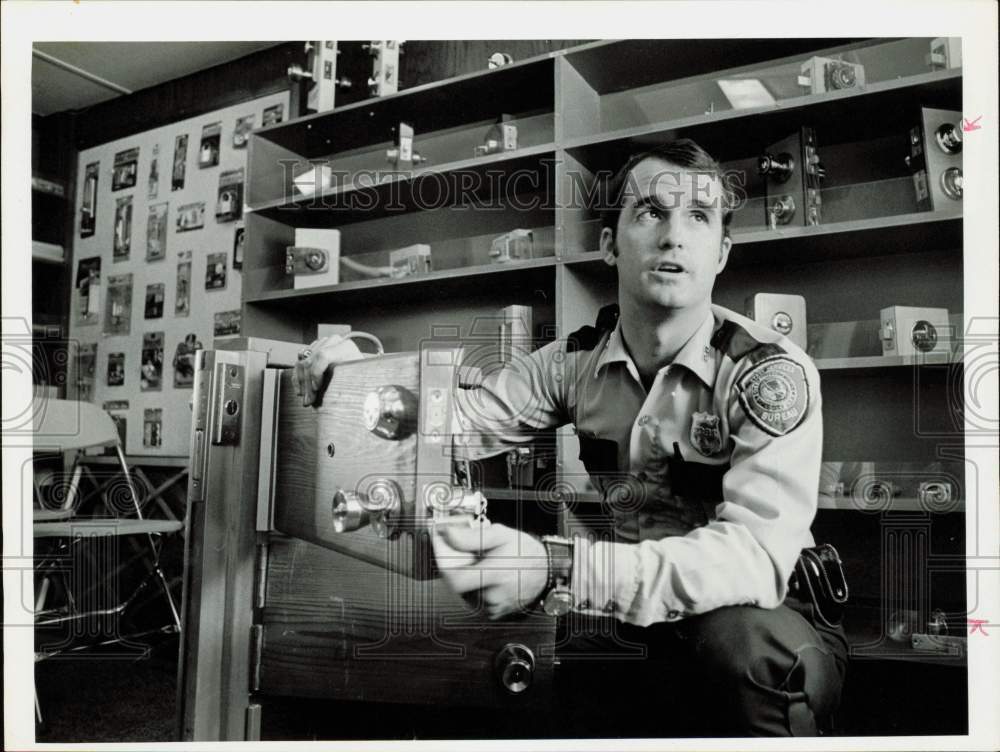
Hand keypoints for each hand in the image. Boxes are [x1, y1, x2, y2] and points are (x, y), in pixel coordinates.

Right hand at [293, 335, 364, 406]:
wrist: (362, 371)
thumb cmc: (361, 377)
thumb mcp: (358, 378)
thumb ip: (346, 381)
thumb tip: (334, 395)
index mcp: (345, 346)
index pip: (322, 355)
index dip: (316, 373)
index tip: (316, 388)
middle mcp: (332, 342)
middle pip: (311, 360)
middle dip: (307, 383)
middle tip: (309, 400)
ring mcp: (322, 344)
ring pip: (302, 362)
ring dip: (301, 383)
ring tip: (305, 398)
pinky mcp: (314, 350)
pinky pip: (300, 362)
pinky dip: (298, 378)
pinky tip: (300, 390)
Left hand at [431, 522, 547, 619]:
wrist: (545, 572)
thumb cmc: (526, 553)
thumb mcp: (501, 535)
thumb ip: (471, 536)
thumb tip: (448, 534)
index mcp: (495, 575)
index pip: (455, 578)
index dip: (442, 561)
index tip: (440, 543)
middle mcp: (492, 596)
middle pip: (455, 582)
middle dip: (452, 563)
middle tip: (459, 548)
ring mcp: (492, 607)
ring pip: (462, 590)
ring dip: (462, 573)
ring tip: (477, 560)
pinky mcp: (491, 613)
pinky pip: (471, 597)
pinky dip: (470, 584)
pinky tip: (481, 573)